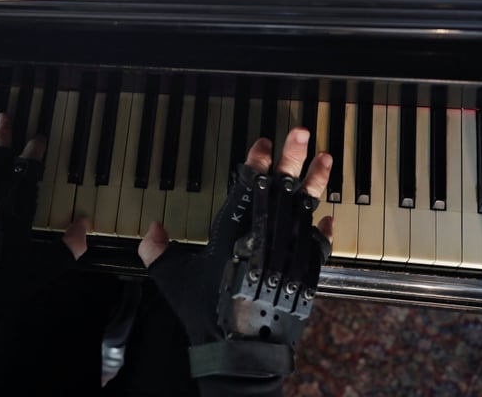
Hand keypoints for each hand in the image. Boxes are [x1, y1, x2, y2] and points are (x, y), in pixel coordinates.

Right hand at [137, 127, 332, 378]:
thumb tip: (152, 226)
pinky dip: (324, 230)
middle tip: (300, 131)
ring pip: (304, 211)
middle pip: (281, 190)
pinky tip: (329, 215)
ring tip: (325, 157)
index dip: (256, 163)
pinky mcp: (304, 273)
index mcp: (233, 234)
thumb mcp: (173, 280)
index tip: (263, 142)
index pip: (247, 189)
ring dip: (315, 182)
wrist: (238, 349)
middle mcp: (264, 238)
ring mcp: (288, 254)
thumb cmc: (205, 312)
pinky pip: (318, 246)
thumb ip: (157, 252)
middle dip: (290, 158)